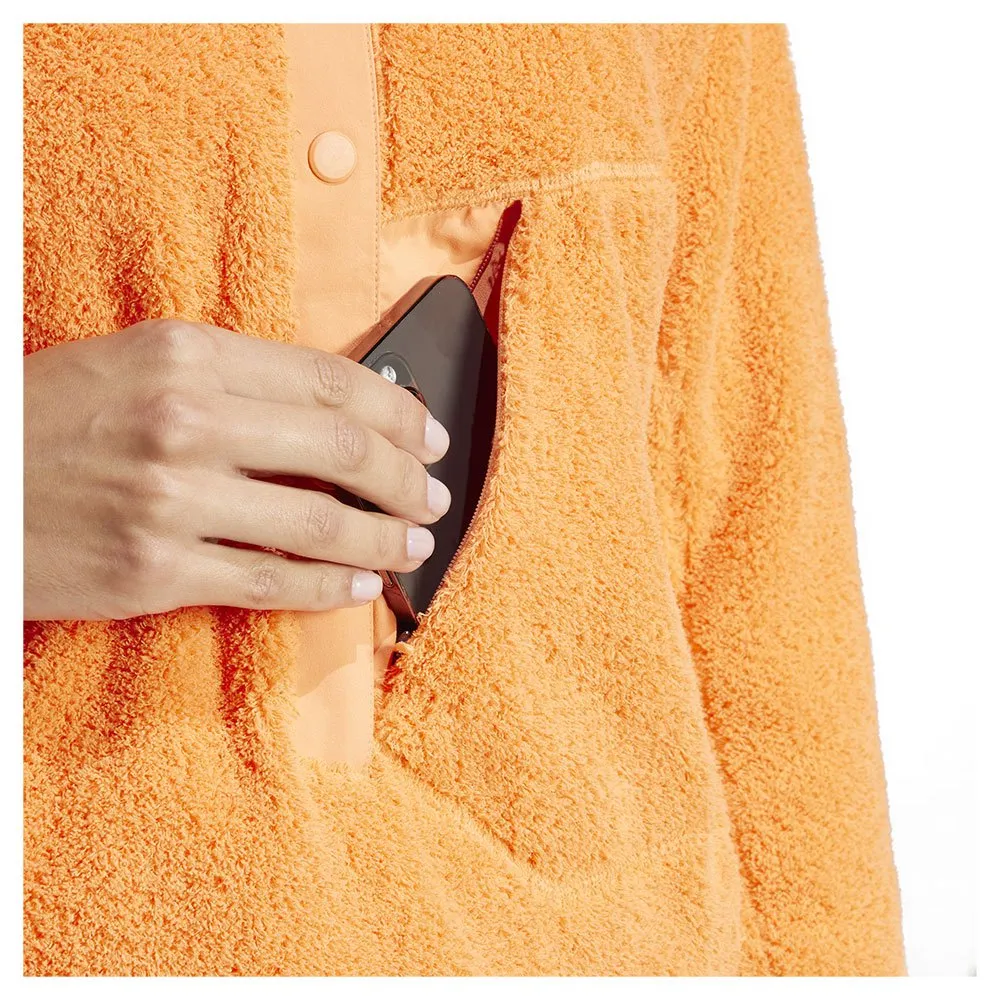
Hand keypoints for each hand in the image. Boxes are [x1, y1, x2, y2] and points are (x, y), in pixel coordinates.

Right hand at [24, 318, 451, 620]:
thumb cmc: (49, 419)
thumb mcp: (138, 363)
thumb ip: (235, 379)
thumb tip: (335, 410)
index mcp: (187, 354)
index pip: (330, 381)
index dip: (398, 412)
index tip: (428, 434)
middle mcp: (185, 420)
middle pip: (342, 450)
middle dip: (408, 477)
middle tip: (434, 495)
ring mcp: (170, 499)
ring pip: (320, 524)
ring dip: (384, 538)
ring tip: (414, 544)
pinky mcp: (154, 570)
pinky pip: (272, 582)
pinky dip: (330, 588)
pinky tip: (360, 587)